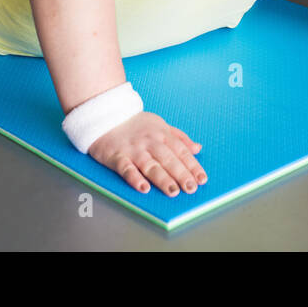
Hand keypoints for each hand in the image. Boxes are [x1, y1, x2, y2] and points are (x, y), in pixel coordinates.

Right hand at [86, 111, 206, 197]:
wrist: (105, 115)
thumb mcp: (160, 124)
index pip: (181, 151)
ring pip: (150, 165)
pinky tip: (143, 188)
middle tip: (191, 188)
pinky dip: (135, 178)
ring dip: (162, 179)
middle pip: (168, 159)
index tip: (202, 179)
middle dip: (181, 174)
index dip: (192, 165)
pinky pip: (127, 168)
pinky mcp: (117, 156)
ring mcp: (133, 150)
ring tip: (173, 191)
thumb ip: (180, 137)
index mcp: (162, 134)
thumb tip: (198, 148)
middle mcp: (150, 142)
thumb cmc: (135, 124)